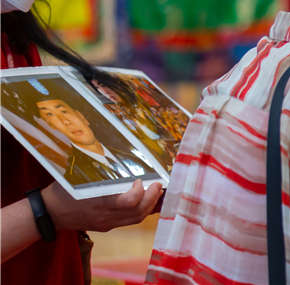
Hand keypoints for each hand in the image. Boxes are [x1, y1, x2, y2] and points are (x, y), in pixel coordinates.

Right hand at [43, 179, 162, 232]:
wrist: (50, 213)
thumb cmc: (64, 189)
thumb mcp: (79, 175)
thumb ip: (98, 167)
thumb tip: (116, 145)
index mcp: (98, 202)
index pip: (129, 202)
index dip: (140, 191)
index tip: (141, 179)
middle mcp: (105, 215)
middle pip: (138, 212)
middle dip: (153, 198)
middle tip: (158, 183)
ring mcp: (106, 223)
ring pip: (136, 218)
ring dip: (151, 205)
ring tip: (158, 190)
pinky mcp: (107, 226)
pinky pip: (130, 221)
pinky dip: (143, 210)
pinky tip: (149, 199)